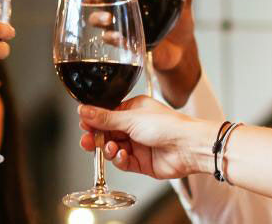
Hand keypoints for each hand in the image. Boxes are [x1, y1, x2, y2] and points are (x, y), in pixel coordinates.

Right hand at [78, 95, 214, 179]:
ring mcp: (139, 145)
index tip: (84, 125)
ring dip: (109, 149)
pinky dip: (121, 160)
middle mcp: (135, 126)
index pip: (107, 115)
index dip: (94, 121)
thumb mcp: (131, 119)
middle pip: (108, 133)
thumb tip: (84, 110)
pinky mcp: (142, 162)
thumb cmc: (167, 126)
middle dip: (97, 138)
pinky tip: (123, 156)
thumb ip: (105, 118)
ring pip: (114, 149)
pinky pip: (124, 162)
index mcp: (133, 110)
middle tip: (87, 141)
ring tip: (111, 148)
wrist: (188, 147)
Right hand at [88, 0, 200, 105]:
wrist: (182, 50)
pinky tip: (118, 37)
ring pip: (97, 18)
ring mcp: (120, 25)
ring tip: (108, 19)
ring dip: (98, 17)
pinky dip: (112, 38)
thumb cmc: (178, 21)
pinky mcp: (124, 42)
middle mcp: (121, 6)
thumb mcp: (182, 2)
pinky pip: (110, 39)